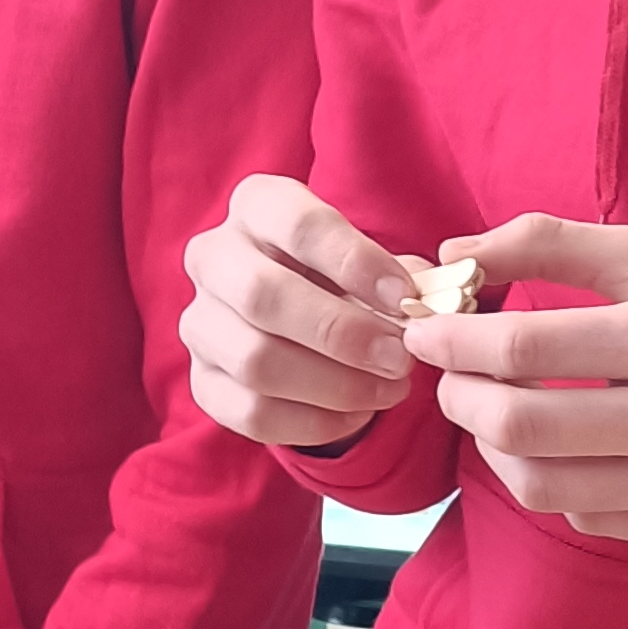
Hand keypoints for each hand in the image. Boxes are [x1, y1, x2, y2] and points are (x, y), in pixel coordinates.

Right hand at [181, 172, 419, 448]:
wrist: (304, 319)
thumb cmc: (343, 278)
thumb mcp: (372, 260)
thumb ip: (399, 276)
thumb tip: (427, 300)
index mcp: (256, 206)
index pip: (298, 225)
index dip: (355, 261)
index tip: (406, 297)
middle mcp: (214, 258)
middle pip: (262, 296)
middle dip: (341, 333)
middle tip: (400, 357)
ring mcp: (200, 323)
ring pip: (255, 362)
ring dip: (334, 384)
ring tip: (389, 389)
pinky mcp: (202, 381)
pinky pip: (251, 413)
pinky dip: (313, 422)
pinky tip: (358, 415)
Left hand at [399, 213, 627, 545]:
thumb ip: (551, 244)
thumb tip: (456, 257)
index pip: (521, 350)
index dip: (452, 342)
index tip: (424, 329)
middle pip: (521, 428)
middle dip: (460, 398)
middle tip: (449, 375)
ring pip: (543, 487)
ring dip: (494, 448)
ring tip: (493, 410)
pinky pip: (588, 516)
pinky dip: (551, 482)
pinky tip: (556, 446)